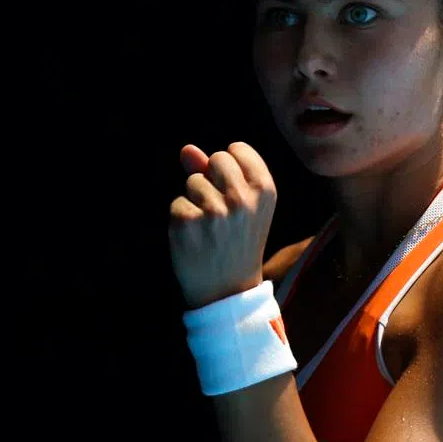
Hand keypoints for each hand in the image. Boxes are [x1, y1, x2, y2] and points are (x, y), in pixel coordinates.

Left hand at [168, 142, 276, 309]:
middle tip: (222, 213)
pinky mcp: (187, 222)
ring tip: (210, 229)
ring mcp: (214, 211)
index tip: (234, 191)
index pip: (237, 149)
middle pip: (215, 159)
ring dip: (196, 201)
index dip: (229, 167)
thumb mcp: (243, 207)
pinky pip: (177, 203)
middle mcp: (242, 198)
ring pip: (193, 182)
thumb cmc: (237, 243)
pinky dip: (182, 219)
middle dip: (212, 179)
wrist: (227, 292)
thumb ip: (215, 173)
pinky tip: (196, 239)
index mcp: (265, 190)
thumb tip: (186, 149)